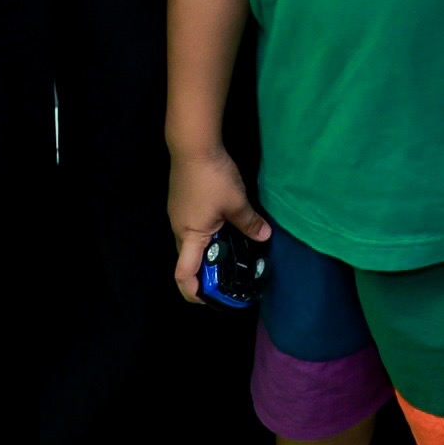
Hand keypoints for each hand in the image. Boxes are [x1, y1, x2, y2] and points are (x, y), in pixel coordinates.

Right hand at [169, 145, 269, 303]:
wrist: (193, 145)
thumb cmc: (212, 177)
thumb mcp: (237, 202)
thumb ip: (250, 223)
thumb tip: (265, 237)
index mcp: (189, 236)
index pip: (184, 275)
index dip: (195, 293)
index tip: (212, 300)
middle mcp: (179, 230)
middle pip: (188, 261)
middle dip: (207, 273)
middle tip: (231, 277)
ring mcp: (178, 215)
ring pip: (192, 243)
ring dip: (209, 252)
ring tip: (232, 252)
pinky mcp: (181, 203)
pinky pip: (193, 228)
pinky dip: (207, 235)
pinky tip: (224, 226)